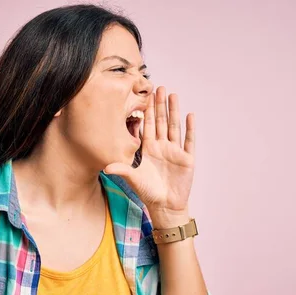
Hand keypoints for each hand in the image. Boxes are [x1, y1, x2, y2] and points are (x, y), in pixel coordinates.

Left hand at [104, 86, 195, 224]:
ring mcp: (174, 151)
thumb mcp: (133, 178)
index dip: (147, 111)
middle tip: (159, 87)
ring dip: (174, 111)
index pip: (148, 125)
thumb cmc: (148, 192)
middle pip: (161, 121)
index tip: (145, 96)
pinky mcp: (186, 158)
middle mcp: (161, 146)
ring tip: (173, 95)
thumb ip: (121, 170)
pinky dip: (189, 128)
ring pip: (174, 126)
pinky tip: (189, 115)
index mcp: (148, 148)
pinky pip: (188, 140)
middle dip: (160, 105)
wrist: (165, 205)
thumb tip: (105, 167)